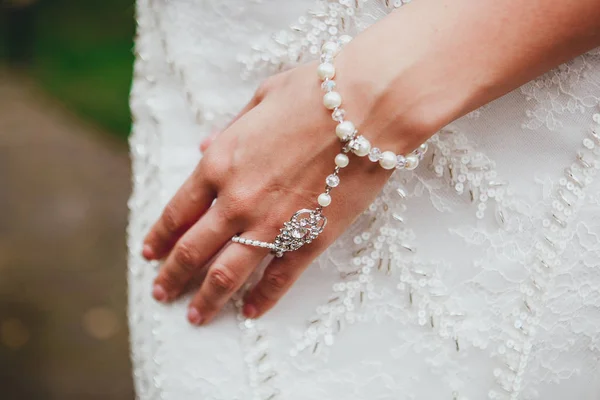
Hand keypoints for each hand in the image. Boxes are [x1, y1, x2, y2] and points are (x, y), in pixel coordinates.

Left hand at [141, 50, 434, 324]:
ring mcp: (272, 224)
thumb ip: (230, 131)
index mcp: (220, 163)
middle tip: (161, 293)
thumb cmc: (315, 93)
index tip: (150, 254)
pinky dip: (262, 298)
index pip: (177, 212)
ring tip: (194, 316)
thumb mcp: (261, 100)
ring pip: (226, 273)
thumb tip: (206, 148)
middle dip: (172, 276)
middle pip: (192, 250)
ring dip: (206, 299)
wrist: (367, 107)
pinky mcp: (309, 238)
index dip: (159, 237)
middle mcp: (237, 200)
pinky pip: (279, 278)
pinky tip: (250, 312)